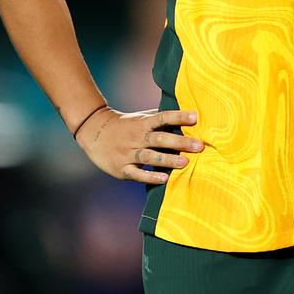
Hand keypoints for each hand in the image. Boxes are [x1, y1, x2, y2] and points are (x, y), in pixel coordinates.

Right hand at [75, 107, 203, 183]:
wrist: (95, 132)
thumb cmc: (126, 124)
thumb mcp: (141, 116)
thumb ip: (160, 117)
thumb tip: (185, 114)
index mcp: (143, 123)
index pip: (163, 118)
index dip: (179, 117)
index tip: (195, 117)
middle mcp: (137, 137)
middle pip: (160, 139)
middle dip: (180, 142)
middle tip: (199, 145)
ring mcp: (128, 153)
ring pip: (150, 157)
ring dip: (168, 160)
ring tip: (185, 162)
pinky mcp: (122, 169)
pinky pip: (137, 174)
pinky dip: (150, 177)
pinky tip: (164, 179)